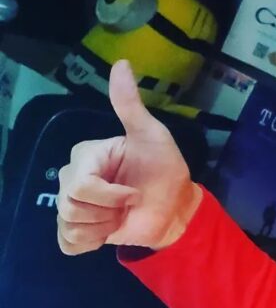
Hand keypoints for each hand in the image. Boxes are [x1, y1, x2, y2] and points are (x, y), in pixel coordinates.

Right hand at [56, 60, 202, 254]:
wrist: (176, 208)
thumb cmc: (165, 170)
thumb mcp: (153, 136)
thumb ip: (131, 105)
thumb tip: (122, 63)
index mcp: (87, 156)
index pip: (79, 184)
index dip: (109, 195)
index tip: (134, 193)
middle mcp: (72, 178)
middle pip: (71, 205)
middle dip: (108, 211)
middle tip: (129, 205)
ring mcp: (73, 206)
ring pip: (70, 225)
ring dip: (103, 227)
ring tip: (121, 217)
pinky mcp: (78, 232)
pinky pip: (67, 243)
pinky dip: (90, 243)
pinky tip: (108, 234)